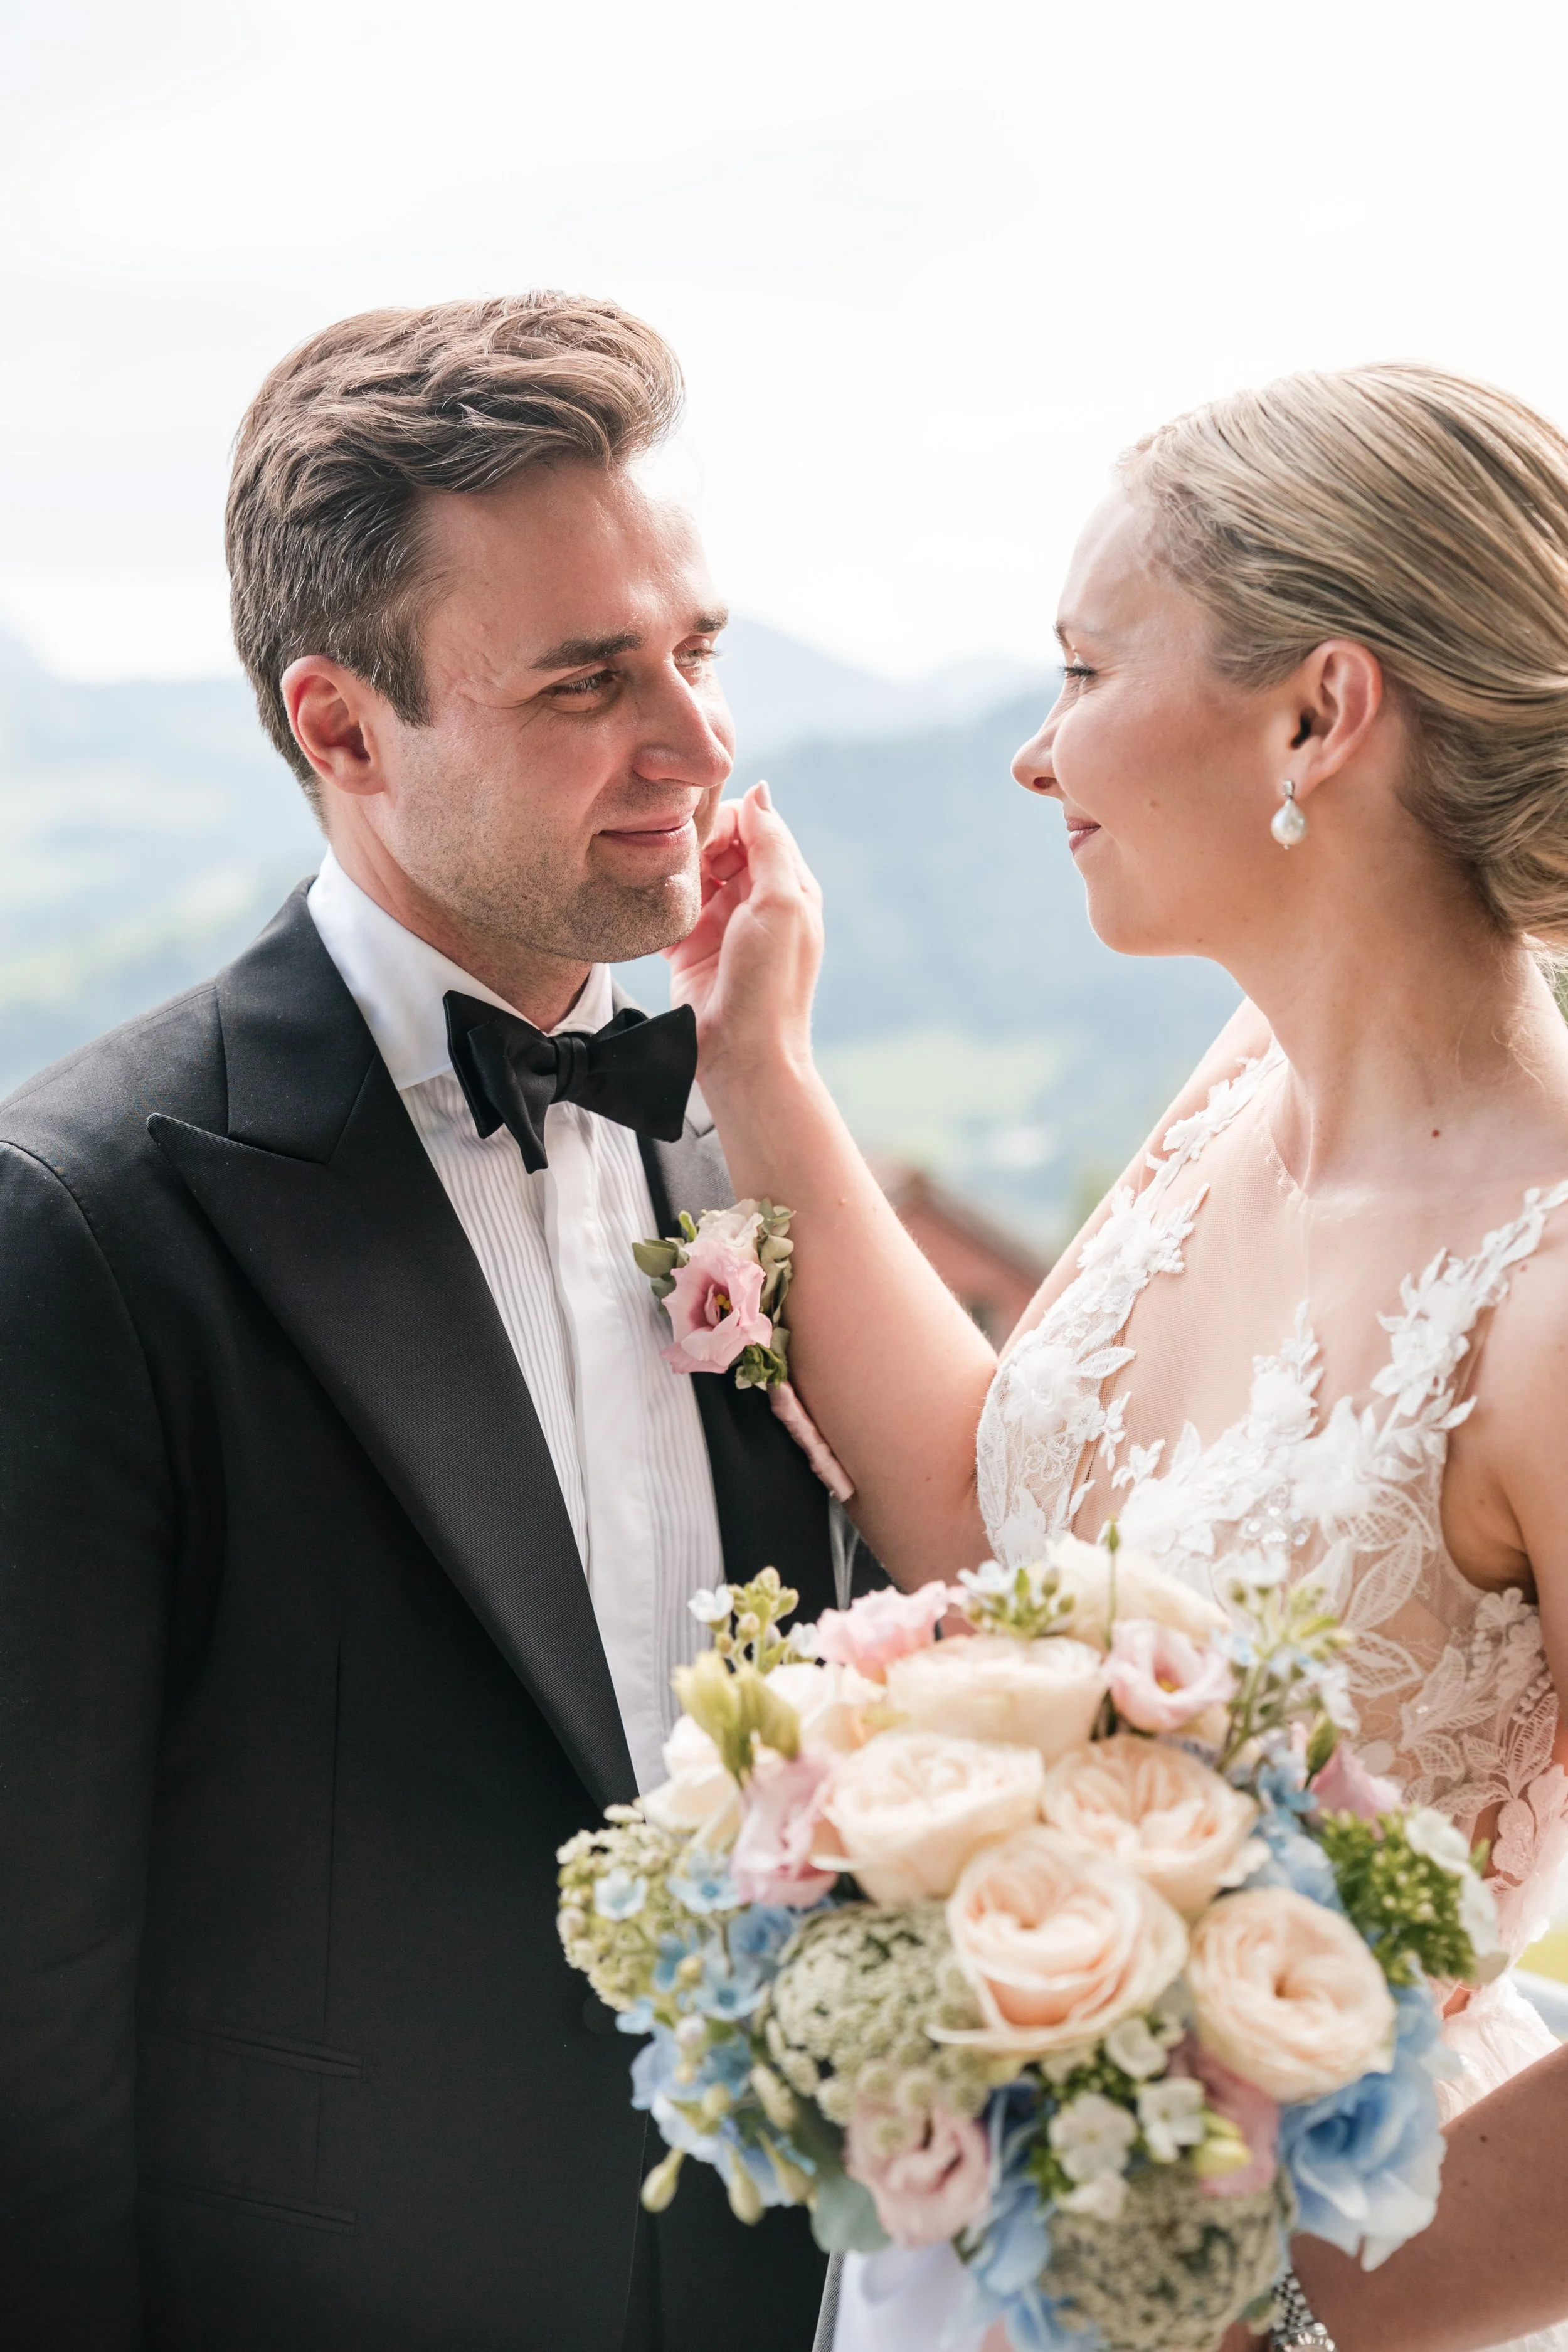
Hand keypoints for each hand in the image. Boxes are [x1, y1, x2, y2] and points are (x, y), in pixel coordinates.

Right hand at [666, 782, 822, 1095]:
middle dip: (695, 846)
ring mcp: (721, 926)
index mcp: (787, 886)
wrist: (743, 1055)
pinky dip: (658, 909)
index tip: (702, 837)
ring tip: (661, 886)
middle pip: (719, 846)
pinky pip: (669, 912)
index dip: (726, 822)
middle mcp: (755, 902)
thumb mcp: (781, 903)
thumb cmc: (770, 982)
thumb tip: (760, 791)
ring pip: (690, 875)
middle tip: (677, 863)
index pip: (754, 826)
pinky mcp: (690, 950)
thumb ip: (770, 844)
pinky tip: (651, 913)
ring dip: (674, 875)